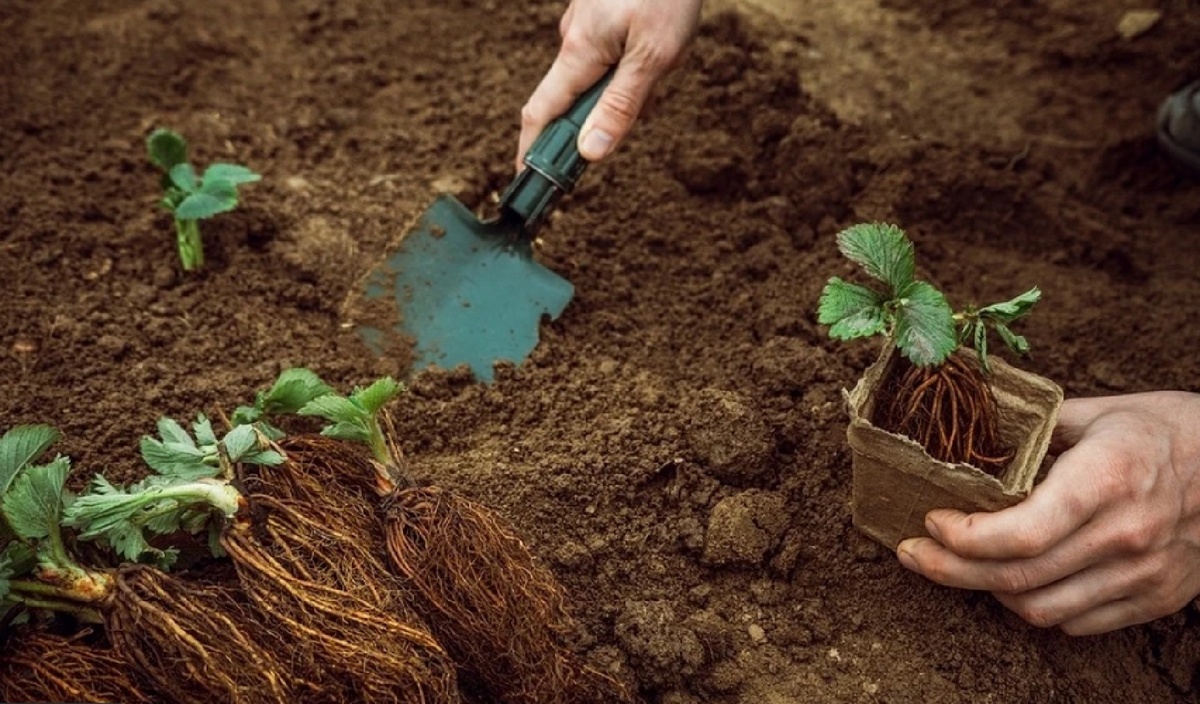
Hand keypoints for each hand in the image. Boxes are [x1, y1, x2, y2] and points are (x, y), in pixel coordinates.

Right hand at [517, 0, 702, 168]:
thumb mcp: (656, 55)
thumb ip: (622, 105)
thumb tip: (592, 154)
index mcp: (579, 52)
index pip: (541, 115)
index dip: (529, 153)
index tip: (526, 184)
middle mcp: (573, 39)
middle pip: (572, 101)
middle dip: (599, 117)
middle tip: (639, 104)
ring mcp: (584, 25)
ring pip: (595, 77)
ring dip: (625, 86)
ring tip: (663, 59)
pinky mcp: (599, 15)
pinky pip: (607, 54)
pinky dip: (629, 63)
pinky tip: (657, 42)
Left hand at [896, 391, 1199, 634]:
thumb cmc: (1167, 429)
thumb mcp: (1102, 412)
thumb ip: (1036, 429)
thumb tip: (971, 431)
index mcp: (1106, 480)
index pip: (1020, 534)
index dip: (963, 538)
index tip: (930, 521)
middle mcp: (1126, 535)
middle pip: (1017, 579)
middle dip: (949, 570)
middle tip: (912, 554)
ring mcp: (1144, 574)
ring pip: (1040, 610)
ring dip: (986, 593)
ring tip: (956, 566)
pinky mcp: (1157, 598)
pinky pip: (1076, 622)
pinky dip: (1033, 606)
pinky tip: (1011, 580)